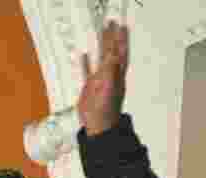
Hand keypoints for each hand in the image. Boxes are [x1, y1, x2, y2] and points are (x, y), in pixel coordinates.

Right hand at [76, 21, 128, 135]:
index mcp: (116, 76)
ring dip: (101, 46)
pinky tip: (84, 55)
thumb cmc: (105, 112)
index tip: (120, 27)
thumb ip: (111, 72)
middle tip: (111, 23)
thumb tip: (113, 55)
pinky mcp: (89, 88)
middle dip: (111, 37)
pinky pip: (87, 72)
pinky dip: (86, 63)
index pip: (120, 53)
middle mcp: (109, 76)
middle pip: (111, 52)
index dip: (121, 40)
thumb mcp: (108, 91)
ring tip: (101, 32)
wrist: (98, 127)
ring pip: (100, 59)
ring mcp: (99, 81)